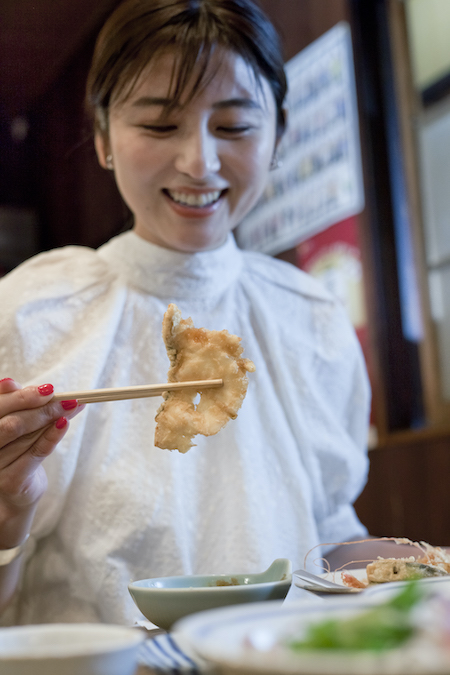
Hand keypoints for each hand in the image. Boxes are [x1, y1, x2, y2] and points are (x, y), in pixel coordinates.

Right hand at [0, 378, 83, 515]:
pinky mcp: (11, 480)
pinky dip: (52, 436)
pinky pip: (35, 453)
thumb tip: (37, 386)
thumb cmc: (15, 453)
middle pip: (11, 422)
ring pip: (25, 436)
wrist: (14, 494)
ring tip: (73, 406)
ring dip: (52, 417)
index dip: (20, 396)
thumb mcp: (17, 428)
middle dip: (41, 407)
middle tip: (66, 398)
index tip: (47, 389)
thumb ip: (22, 408)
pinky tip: (64, 423)